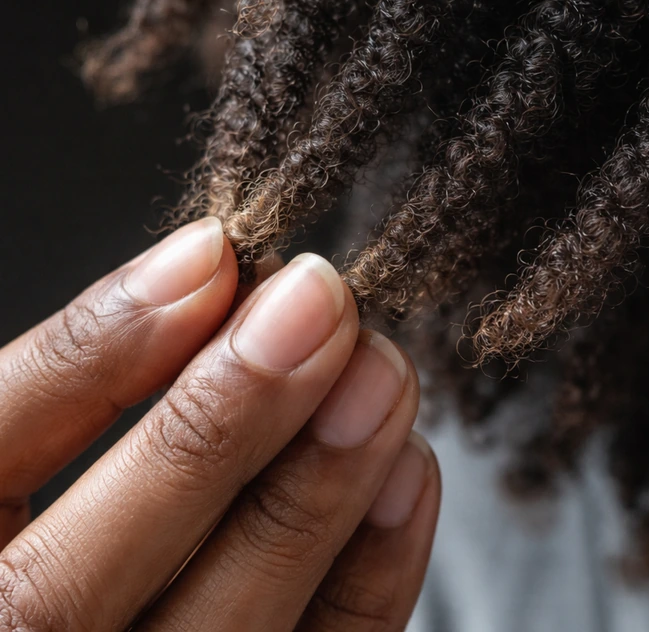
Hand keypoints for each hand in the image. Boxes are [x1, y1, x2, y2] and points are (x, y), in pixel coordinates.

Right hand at [0, 218, 439, 630]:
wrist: (95, 615)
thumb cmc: (53, 521)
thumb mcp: (18, 448)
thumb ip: (86, 380)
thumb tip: (207, 270)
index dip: (94, 358)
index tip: (210, 257)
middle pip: (77, 590)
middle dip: (219, 426)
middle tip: (321, 305)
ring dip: (315, 494)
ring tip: (379, 373)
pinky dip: (369, 575)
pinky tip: (405, 471)